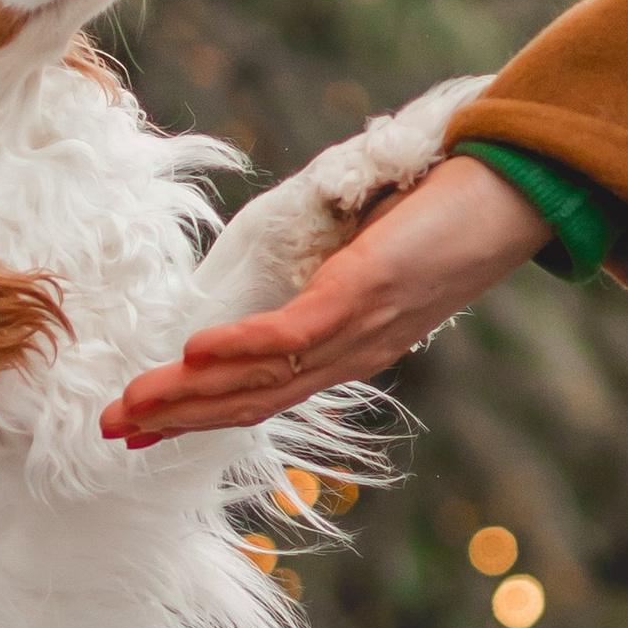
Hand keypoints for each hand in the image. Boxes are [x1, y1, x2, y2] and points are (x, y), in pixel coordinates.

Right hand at [100, 157, 550, 447]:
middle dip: (176, 418)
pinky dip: (239, 348)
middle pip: (250, 400)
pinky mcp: (365, 296)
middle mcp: (353, 353)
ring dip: (190, 397)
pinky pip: (291, 335)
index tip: (142, 425)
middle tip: (112, 431)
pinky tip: (191, 352)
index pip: (263, 392)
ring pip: (261, 381)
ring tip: (132, 408)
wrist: (515, 197)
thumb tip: (296, 259)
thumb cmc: (449, 212)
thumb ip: (335, 267)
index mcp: (352, 348)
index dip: (200, 411)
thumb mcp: (378, 249)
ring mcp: (359, 330)